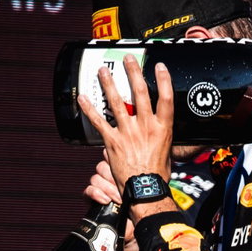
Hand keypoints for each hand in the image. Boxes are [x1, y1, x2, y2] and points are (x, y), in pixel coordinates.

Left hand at [77, 56, 179, 221]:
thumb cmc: (158, 175)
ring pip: (117, 102)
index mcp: (162, 128)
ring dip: (109, 84)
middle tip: (127, 59)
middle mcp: (145, 126)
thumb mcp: (169, 153)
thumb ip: (163, 139)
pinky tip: (82, 98)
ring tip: (103, 70)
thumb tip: (163, 135)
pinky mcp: (113, 142)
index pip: (165, 98)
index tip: (159, 66)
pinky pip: (99, 122)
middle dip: (133, 72)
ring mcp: (128, 132)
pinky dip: (89, 109)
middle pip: (140, 93)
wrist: (145, 191)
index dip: (163, 79)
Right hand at [84, 161, 139, 250]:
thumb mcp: (147, 193)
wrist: (138, 239)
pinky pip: (87, 192)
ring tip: (118, 198)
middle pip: (103, 165)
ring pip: (95, 178)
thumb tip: (141, 159)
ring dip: (106, 187)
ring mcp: (103, 193)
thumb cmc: (146, 217)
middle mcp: (113, 183)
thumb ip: (140, 177)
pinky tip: (105, 201)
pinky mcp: (94, 205)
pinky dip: (95, 194)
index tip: (122, 167)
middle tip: (122, 187)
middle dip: (112, 175)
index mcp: (125, 175)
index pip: (113, 157)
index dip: (115, 159)